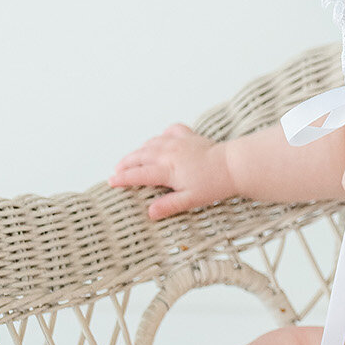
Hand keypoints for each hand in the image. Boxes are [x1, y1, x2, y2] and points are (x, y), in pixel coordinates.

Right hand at [107, 124, 232, 219]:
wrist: (233, 165)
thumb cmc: (214, 184)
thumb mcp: (191, 200)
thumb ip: (169, 205)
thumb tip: (149, 213)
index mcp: (167, 170)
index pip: (139, 174)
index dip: (123, 178)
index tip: (111, 181)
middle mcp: (168, 153)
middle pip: (140, 156)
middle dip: (126, 163)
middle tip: (116, 170)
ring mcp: (178, 142)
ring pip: (151, 143)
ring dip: (139, 150)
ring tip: (132, 157)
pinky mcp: (189, 136)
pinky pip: (170, 131)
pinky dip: (161, 135)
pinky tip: (160, 140)